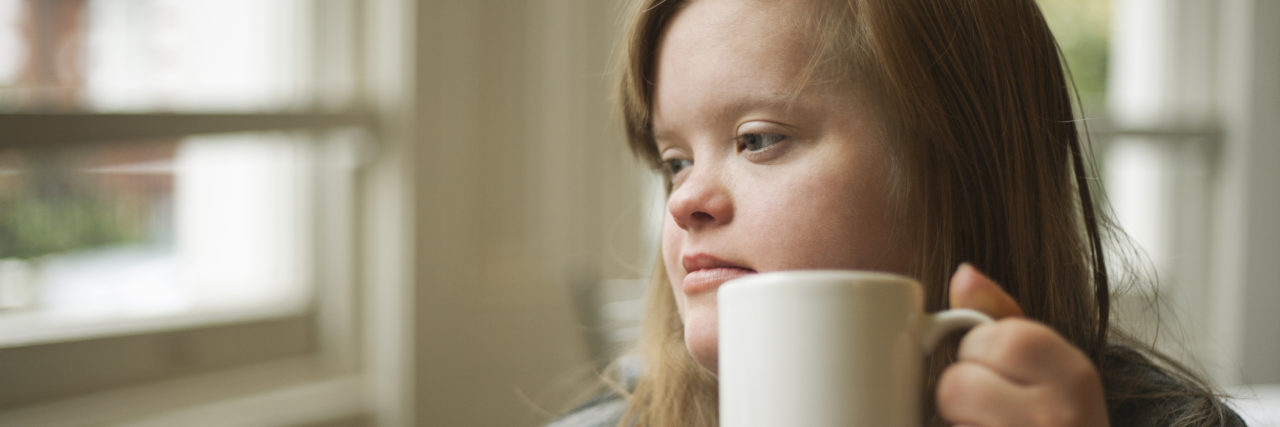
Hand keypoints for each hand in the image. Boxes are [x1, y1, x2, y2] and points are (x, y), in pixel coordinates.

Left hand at [936, 264, 1108, 426]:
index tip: (995, 370)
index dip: (977, 352)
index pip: (990, 338)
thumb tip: (963, 273)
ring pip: (949, 423)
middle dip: (959, 396)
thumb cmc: (1058, 418)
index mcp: (1074, 375)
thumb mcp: (1048, 365)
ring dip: (956, 426)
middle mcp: (1060, 418)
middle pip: (956, 385)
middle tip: (988, 411)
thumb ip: (1002, 315)